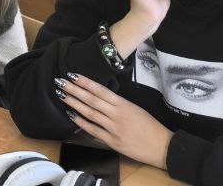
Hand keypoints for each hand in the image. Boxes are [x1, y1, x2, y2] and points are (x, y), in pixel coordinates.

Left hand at [58, 73, 172, 169]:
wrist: (163, 147)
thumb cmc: (150, 126)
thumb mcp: (135, 109)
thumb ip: (117, 104)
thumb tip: (99, 96)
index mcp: (124, 104)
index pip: (100, 90)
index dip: (85, 82)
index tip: (72, 75)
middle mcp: (117, 115)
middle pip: (92, 100)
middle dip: (74, 90)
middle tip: (60, 82)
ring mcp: (114, 129)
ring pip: (90, 113)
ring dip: (74, 103)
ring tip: (61, 95)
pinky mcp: (113, 142)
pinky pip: (93, 131)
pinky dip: (81, 123)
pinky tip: (71, 115)